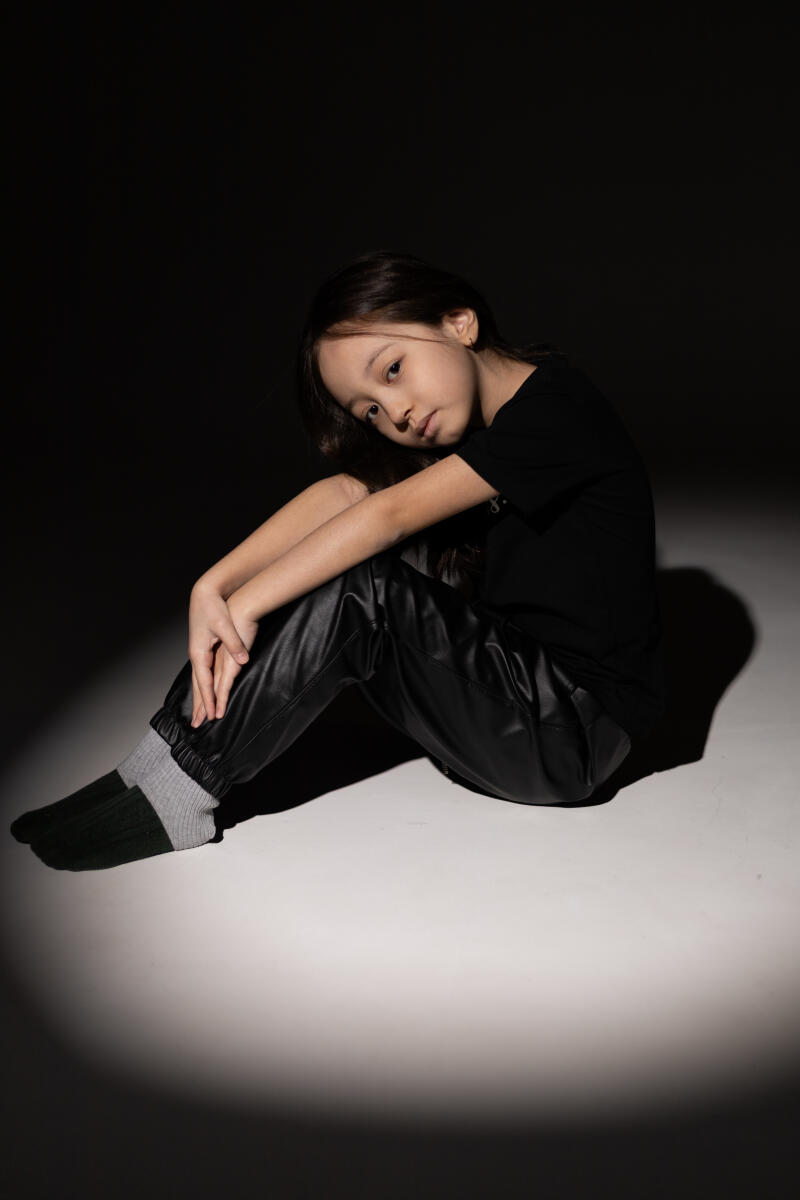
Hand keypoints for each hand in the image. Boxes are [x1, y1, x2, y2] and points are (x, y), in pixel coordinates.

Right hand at [207, 593, 259, 721]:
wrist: (205, 592)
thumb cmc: (213, 608)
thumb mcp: (224, 625)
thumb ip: (234, 643)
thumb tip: (243, 660)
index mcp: (199, 653)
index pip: (204, 682)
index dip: (208, 700)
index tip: (212, 716)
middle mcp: (196, 655)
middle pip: (197, 686)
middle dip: (199, 706)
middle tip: (198, 726)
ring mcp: (199, 652)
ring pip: (198, 681)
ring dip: (199, 698)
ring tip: (198, 714)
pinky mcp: (203, 648)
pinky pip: (202, 673)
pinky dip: (202, 686)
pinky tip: (204, 691)